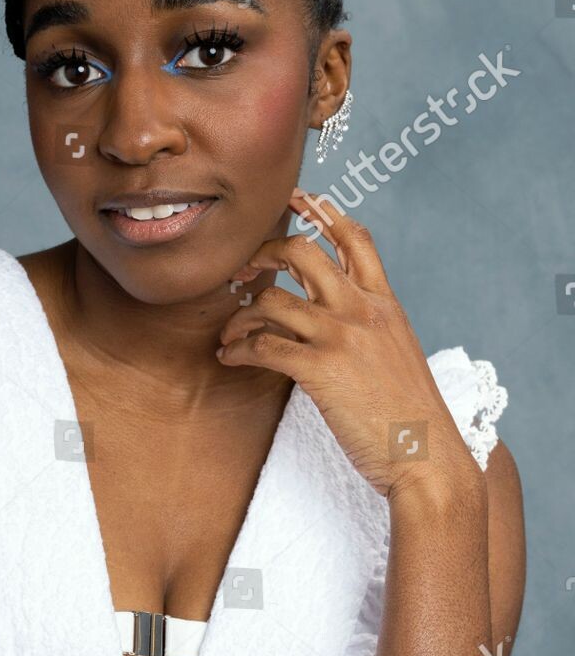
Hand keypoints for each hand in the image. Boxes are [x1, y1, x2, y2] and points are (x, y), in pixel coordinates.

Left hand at [217, 190, 479, 499]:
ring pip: (272, 299)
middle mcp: (363, 309)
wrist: (426, 456)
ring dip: (239, 316)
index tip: (294, 199)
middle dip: (262, 252)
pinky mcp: (319, 369)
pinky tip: (231, 358)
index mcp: (385, 303)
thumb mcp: (399, 355)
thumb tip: (337, 320)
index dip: (322, 211)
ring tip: (228, 335)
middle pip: (303, 251)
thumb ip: (371, 328)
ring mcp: (340, 336)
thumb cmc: (410, 416)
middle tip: (241, 269)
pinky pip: (263, 345)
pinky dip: (238, 349)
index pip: (354, 238)